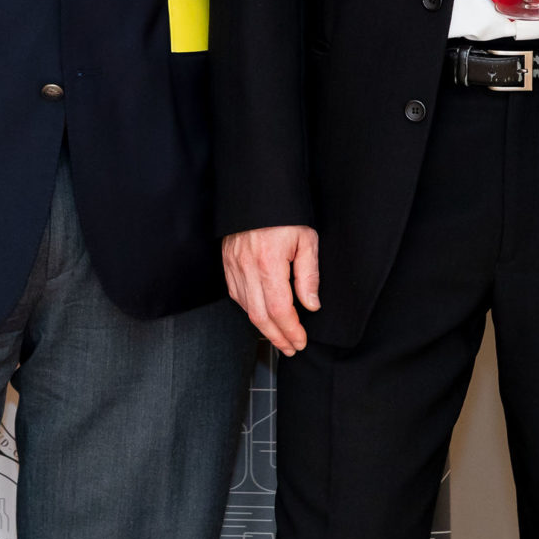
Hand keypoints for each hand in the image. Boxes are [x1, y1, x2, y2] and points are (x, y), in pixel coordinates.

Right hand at [223, 226, 320, 355]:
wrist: (257, 191)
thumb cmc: (285, 213)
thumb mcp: (306, 240)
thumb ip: (308, 275)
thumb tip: (311, 305)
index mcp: (269, 262)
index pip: (280, 309)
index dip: (291, 331)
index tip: (301, 341)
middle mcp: (247, 267)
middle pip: (260, 316)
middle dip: (278, 337)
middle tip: (291, 348)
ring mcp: (234, 266)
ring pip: (246, 308)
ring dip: (264, 328)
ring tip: (280, 337)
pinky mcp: (227, 263)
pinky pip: (236, 295)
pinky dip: (250, 310)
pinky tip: (262, 314)